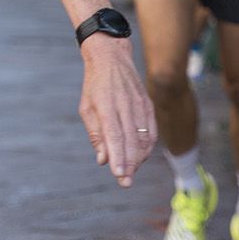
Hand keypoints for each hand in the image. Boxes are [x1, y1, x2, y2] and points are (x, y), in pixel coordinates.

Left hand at [77, 35, 155, 187]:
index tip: (119, 175)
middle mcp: (126, 104)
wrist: (112, 56)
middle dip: (129, 164)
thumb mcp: (86, 107)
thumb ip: (95, 134)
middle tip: (125, 182)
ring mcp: (140, 104)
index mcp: (107, 104)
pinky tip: (141, 157)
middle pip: (131, 140)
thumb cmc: (94, 84)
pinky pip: (151, 130)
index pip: (114, 135)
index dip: (118, 157)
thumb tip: (103, 159)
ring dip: (138, 158)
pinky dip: (147, 146)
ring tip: (130, 172)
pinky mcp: (148, 104)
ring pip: (144, 137)